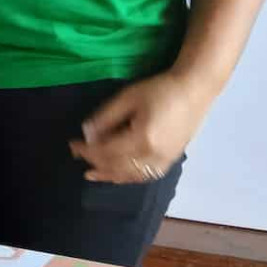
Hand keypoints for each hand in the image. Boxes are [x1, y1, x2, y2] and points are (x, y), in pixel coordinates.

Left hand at [69, 73, 212, 184]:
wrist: (194, 90)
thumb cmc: (159, 89)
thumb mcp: (127, 97)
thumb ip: (106, 118)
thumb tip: (87, 134)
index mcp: (142, 139)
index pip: (106, 151)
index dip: (87, 150)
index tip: (71, 144)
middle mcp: (153, 156)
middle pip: (117, 166)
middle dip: (94, 162)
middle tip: (77, 156)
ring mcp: (164, 161)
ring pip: (131, 175)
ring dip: (109, 175)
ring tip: (92, 174)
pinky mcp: (170, 160)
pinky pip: (145, 176)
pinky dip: (128, 177)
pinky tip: (118, 175)